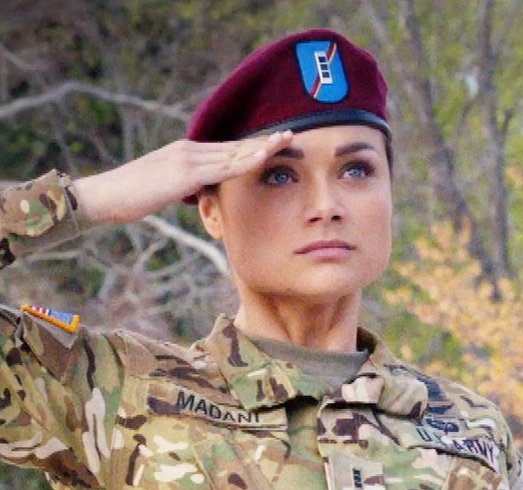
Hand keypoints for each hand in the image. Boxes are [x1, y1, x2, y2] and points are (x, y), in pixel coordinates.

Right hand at [73, 131, 293, 224]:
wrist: (107, 195)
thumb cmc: (130, 197)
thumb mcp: (164, 190)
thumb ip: (185, 186)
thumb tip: (199, 190)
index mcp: (186, 153)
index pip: (226, 149)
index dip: (251, 146)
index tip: (274, 144)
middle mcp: (190, 150)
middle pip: (235, 145)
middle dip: (263, 141)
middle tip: (291, 135)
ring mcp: (188, 159)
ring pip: (233, 152)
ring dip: (262, 146)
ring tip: (287, 140)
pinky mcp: (186, 172)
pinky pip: (223, 167)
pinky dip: (246, 161)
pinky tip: (265, 157)